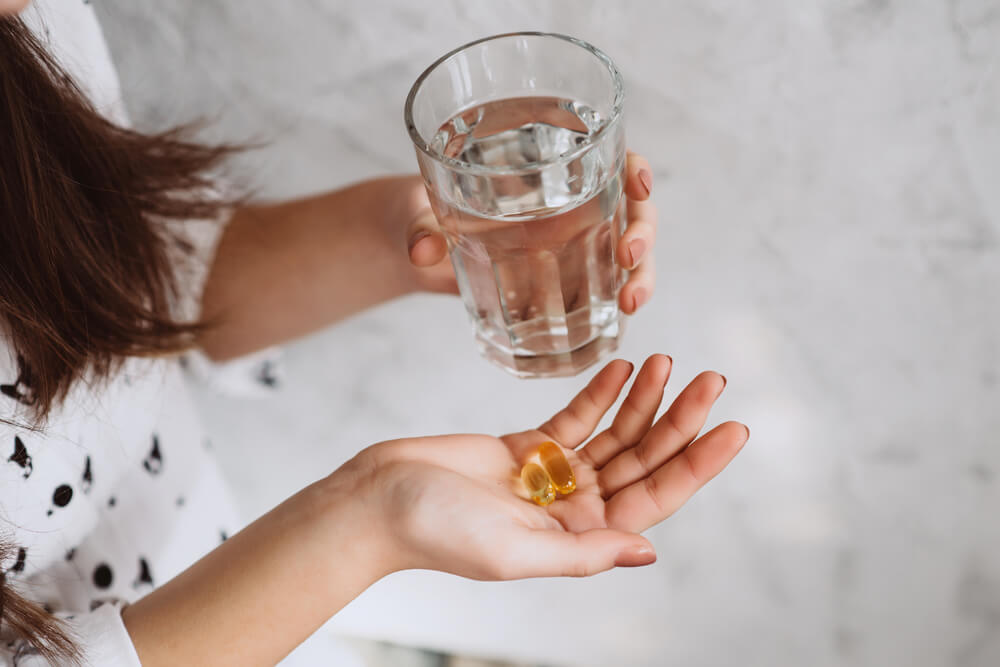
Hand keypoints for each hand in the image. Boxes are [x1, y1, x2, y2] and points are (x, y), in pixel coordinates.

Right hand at [350, 355, 746, 579]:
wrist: (377, 500)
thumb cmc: (436, 533)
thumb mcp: (515, 552)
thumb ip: (583, 553)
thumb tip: (647, 552)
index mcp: (578, 539)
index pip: (654, 498)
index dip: (696, 464)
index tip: (732, 428)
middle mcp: (573, 508)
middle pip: (642, 459)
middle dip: (680, 420)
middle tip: (713, 378)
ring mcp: (551, 475)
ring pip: (614, 433)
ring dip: (644, 399)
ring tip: (670, 361)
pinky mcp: (525, 446)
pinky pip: (575, 416)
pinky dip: (601, 391)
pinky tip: (625, 367)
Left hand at [398, 151, 657, 313]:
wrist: (412, 243)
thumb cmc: (419, 208)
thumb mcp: (416, 211)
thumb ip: (420, 226)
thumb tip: (422, 250)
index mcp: (543, 169)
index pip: (607, 156)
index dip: (634, 169)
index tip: (638, 185)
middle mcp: (568, 204)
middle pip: (630, 209)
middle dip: (642, 233)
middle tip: (628, 260)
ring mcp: (570, 244)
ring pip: (627, 253)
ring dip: (640, 276)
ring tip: (629, 303)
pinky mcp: (560, 282)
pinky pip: (600, 291)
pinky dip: (613, 309)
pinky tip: (616, 329)